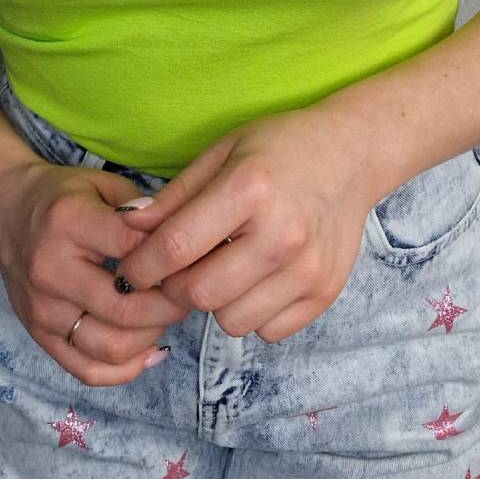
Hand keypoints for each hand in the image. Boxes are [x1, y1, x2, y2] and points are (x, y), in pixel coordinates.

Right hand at [0, 156, 192, 386]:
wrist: (4, 212)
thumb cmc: (61, 196)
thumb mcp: (101, 182)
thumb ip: (142, 208)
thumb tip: (182, 237)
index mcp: (69, 223)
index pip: (134, 250)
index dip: (171, 257)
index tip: (190, 256)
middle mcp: (51, 271)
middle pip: (126, 308)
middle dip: (170, 306)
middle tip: (188, 293)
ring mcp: (42, 309)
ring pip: (111, 347)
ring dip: (151, 337)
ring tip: (165, 315)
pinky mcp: (38, 334)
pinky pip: (87, 370)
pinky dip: (125, 368)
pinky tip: (149, 349)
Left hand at [113, 106, 396, 342]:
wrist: (353, 155)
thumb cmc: (280, 147)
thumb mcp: (223, 152)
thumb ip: (175, 196)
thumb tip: (126, 228)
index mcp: (249, 189)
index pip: (176, 247)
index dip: (140, 266)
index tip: (130, 270)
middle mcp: (282, 233)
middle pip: (200, 293)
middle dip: (175, 288)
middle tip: (177, 270)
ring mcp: (308, 268)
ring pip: (232, 321)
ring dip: (215, 303)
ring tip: (223, 269)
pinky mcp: (325, 292)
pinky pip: (268, 331)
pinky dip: (253, 313)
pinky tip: (256, 278)